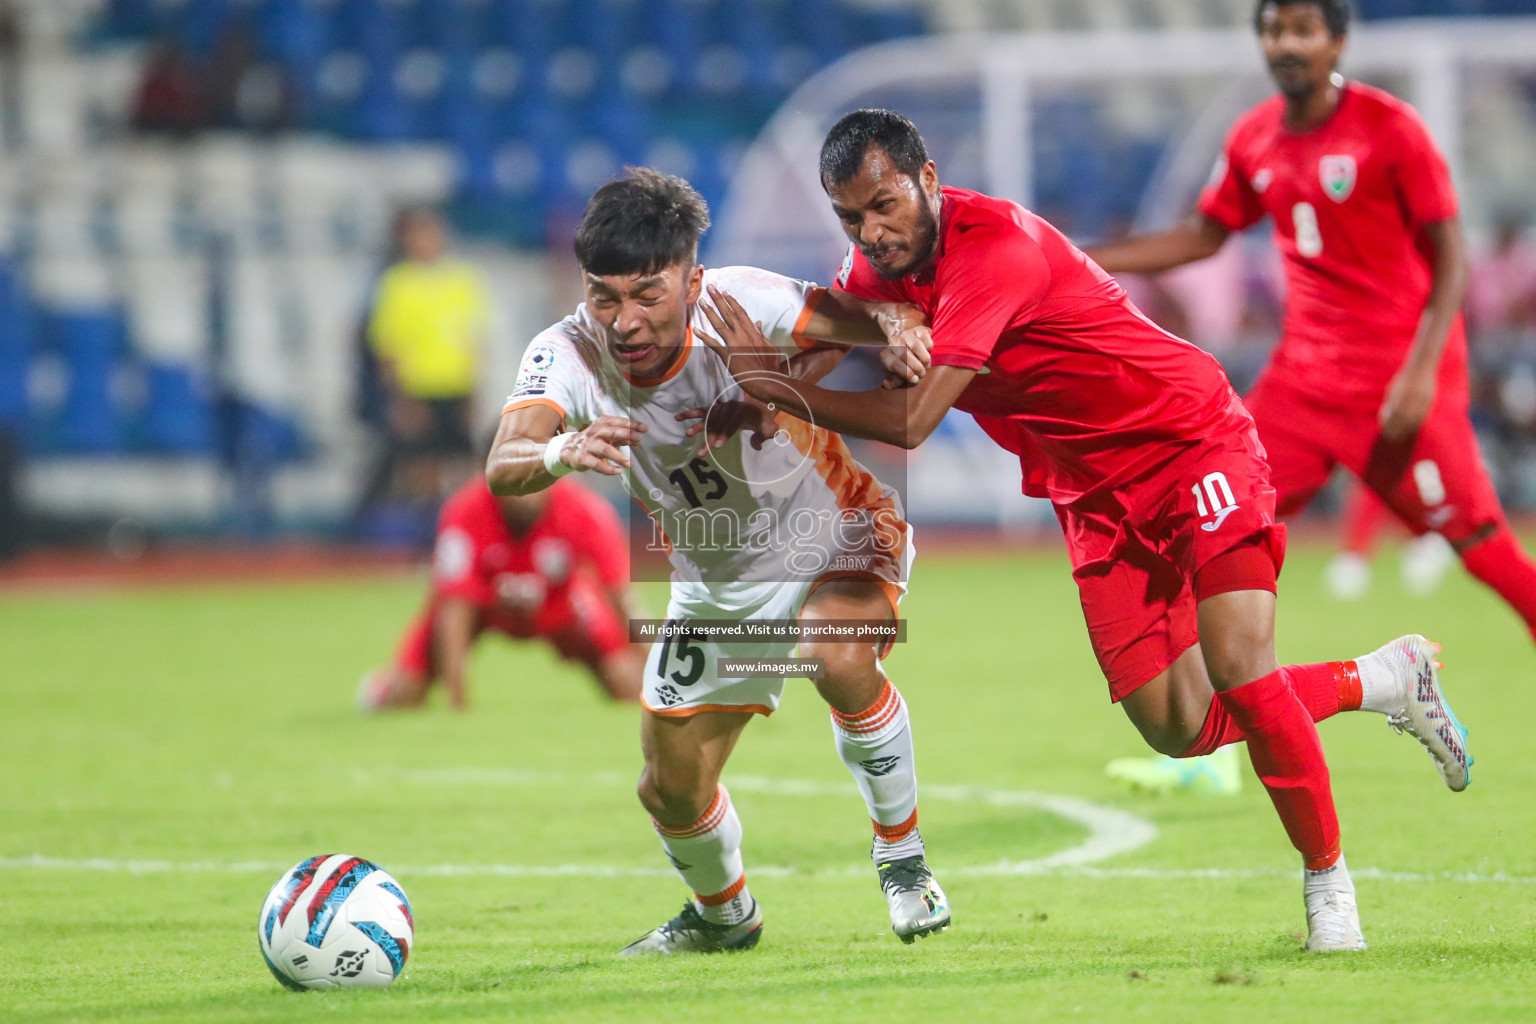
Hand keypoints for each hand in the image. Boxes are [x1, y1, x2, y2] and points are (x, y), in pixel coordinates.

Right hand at [552, 415, 645, 475]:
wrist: (567, 450)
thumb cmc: (592, 441)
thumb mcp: (605, 436)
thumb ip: (621, 437)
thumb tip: (637, 440)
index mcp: (600, 424)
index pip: (617, 422)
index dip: (631, 424)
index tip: (644, 428)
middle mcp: (594, 433)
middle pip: (611, 432)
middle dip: (626, 434)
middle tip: (639, 438)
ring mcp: (588, 446)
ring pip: (605, 449)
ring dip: (619, 456)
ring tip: (631, 464)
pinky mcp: (583, 458)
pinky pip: (597, 464)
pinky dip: (609, 469)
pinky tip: (619, 471)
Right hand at [676, 399, 779, 455]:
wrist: (760, 407)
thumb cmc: (765, 421)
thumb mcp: (770, 429)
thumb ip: (764, 437)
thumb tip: (756, 446)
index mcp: (744, 411)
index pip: (733, 424)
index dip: (725, 435)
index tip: (717, 446)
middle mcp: (731, 408)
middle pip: (719, 425)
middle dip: (709, 439)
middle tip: (702, 453)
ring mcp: (722, 408)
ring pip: (708, 419)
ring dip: (698, 427)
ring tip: (688, 435)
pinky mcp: (715, 409)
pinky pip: (701, 411)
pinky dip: (690, 414)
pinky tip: (678, 418)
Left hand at [697, 285, 792, 400]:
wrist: (768, 381)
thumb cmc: (771, 366)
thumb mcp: (770, 347)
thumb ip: (761, 334)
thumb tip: (757, 323)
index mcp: (753, 332)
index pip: (740, 312)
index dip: (732, 301)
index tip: (724, 292)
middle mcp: (743, 334)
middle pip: (729, 313)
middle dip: (719, 299)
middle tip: (710, 287)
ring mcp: (734, 344)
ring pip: (720, 324)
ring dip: (710, 312)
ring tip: (701, 301)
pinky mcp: (728, 355)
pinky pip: (714, 344)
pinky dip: (704, 336)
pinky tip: (695, 329)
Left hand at [875, 303, 931, 387]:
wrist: (910, 350)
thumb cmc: (903, 368)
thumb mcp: (895, 377)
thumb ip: (891, 383)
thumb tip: (886, 385)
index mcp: (886, 355)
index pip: (893, 363)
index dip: (905, 372)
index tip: (915, 379)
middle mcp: (894, 342)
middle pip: (904, 354)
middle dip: (916, 366)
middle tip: (922, 374)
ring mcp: (906, 334)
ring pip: (915, 345)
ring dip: (924, 358)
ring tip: (927, 365)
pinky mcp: (918, 329)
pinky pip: (925, 337)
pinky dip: (929, 347)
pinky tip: (929, 353)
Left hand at [1379, 365, 1435, 441]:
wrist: (1421, 367)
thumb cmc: (1404, 379)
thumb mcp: (1393, 389)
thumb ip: (1389, 402)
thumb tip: (1385, 418)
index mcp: (1399, 395)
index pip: (1392, 415)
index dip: (1389, 425)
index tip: (1385, 432)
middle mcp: (1410, 398)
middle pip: (1402, 418)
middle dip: (1397, 429)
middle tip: (1392, 437)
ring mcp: (1421, 399)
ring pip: (1414, 418)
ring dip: (1407, 429)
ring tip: (1402, 435)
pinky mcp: (1429, 400)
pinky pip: (1423, 415)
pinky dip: (1417, 423)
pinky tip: (1413, 428)